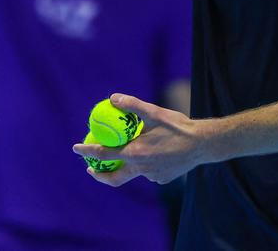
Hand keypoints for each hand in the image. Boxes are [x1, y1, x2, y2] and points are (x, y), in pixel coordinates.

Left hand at [72, 93, 214, 186]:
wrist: (202, 144)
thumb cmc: (178, 127)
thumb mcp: (154, 112)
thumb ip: (132, 105)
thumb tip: (113, 98)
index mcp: (135, 153)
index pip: (103, 154)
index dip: (86, 151)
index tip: (75, 148)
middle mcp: (141, 169)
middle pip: (114, 178)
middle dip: (99, 175)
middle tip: (90, 168)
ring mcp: (152, 176)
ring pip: (134, 172)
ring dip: (127, 165)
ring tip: (128, 152)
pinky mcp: (162, 179)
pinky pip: (148, 172)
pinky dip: (145, 164)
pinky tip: (154, 152)